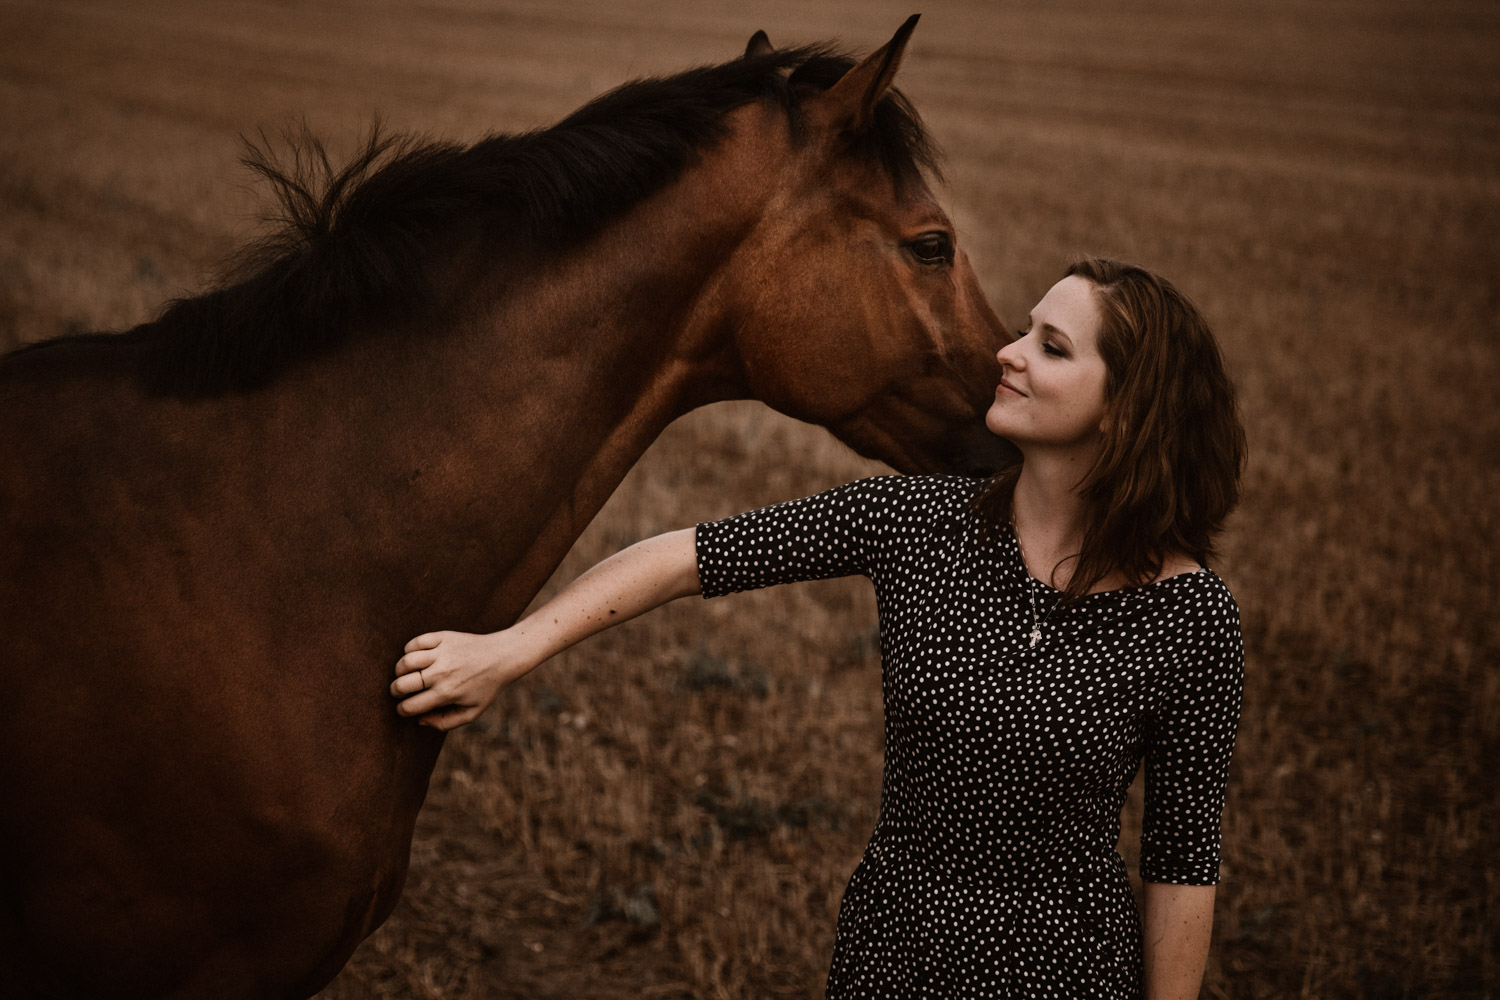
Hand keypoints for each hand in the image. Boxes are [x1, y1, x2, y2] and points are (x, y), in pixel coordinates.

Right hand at [390, 630, 528, 730]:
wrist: (503, 656)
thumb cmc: (486, 687)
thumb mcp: (472, 712)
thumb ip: (445, 722)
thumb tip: (420, 720)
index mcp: (447, 693)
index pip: (410, 706)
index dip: (401, 710)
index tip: (403, 709)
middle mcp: (442, 673)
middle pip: (402, 684)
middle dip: (395, 691)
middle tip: (399, 691)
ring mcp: (442, 653)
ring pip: (405, 662)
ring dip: (399, 671)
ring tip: (406, 674)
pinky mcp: (443, 637)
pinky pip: (415, 642)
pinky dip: (409, 650)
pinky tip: (415, 657)